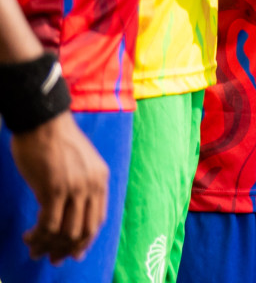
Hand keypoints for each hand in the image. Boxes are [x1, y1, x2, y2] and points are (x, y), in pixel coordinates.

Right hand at [10, 112, 109, 263]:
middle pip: (85, 230)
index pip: (98, 219)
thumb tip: (69, 210)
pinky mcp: (54, 188)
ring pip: (67, 231)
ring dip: (49, 245)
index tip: (74, 252)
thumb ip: (81, 185)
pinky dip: (39, 235)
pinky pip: (49, 224)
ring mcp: (75, 187)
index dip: (85, 240)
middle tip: (51, 259)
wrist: (43, 122)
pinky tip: (28, 236)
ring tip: (34, 249)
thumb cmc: (55, 141)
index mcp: (101, 179)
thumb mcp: (79, 164)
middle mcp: (92, 185)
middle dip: (68, 249)